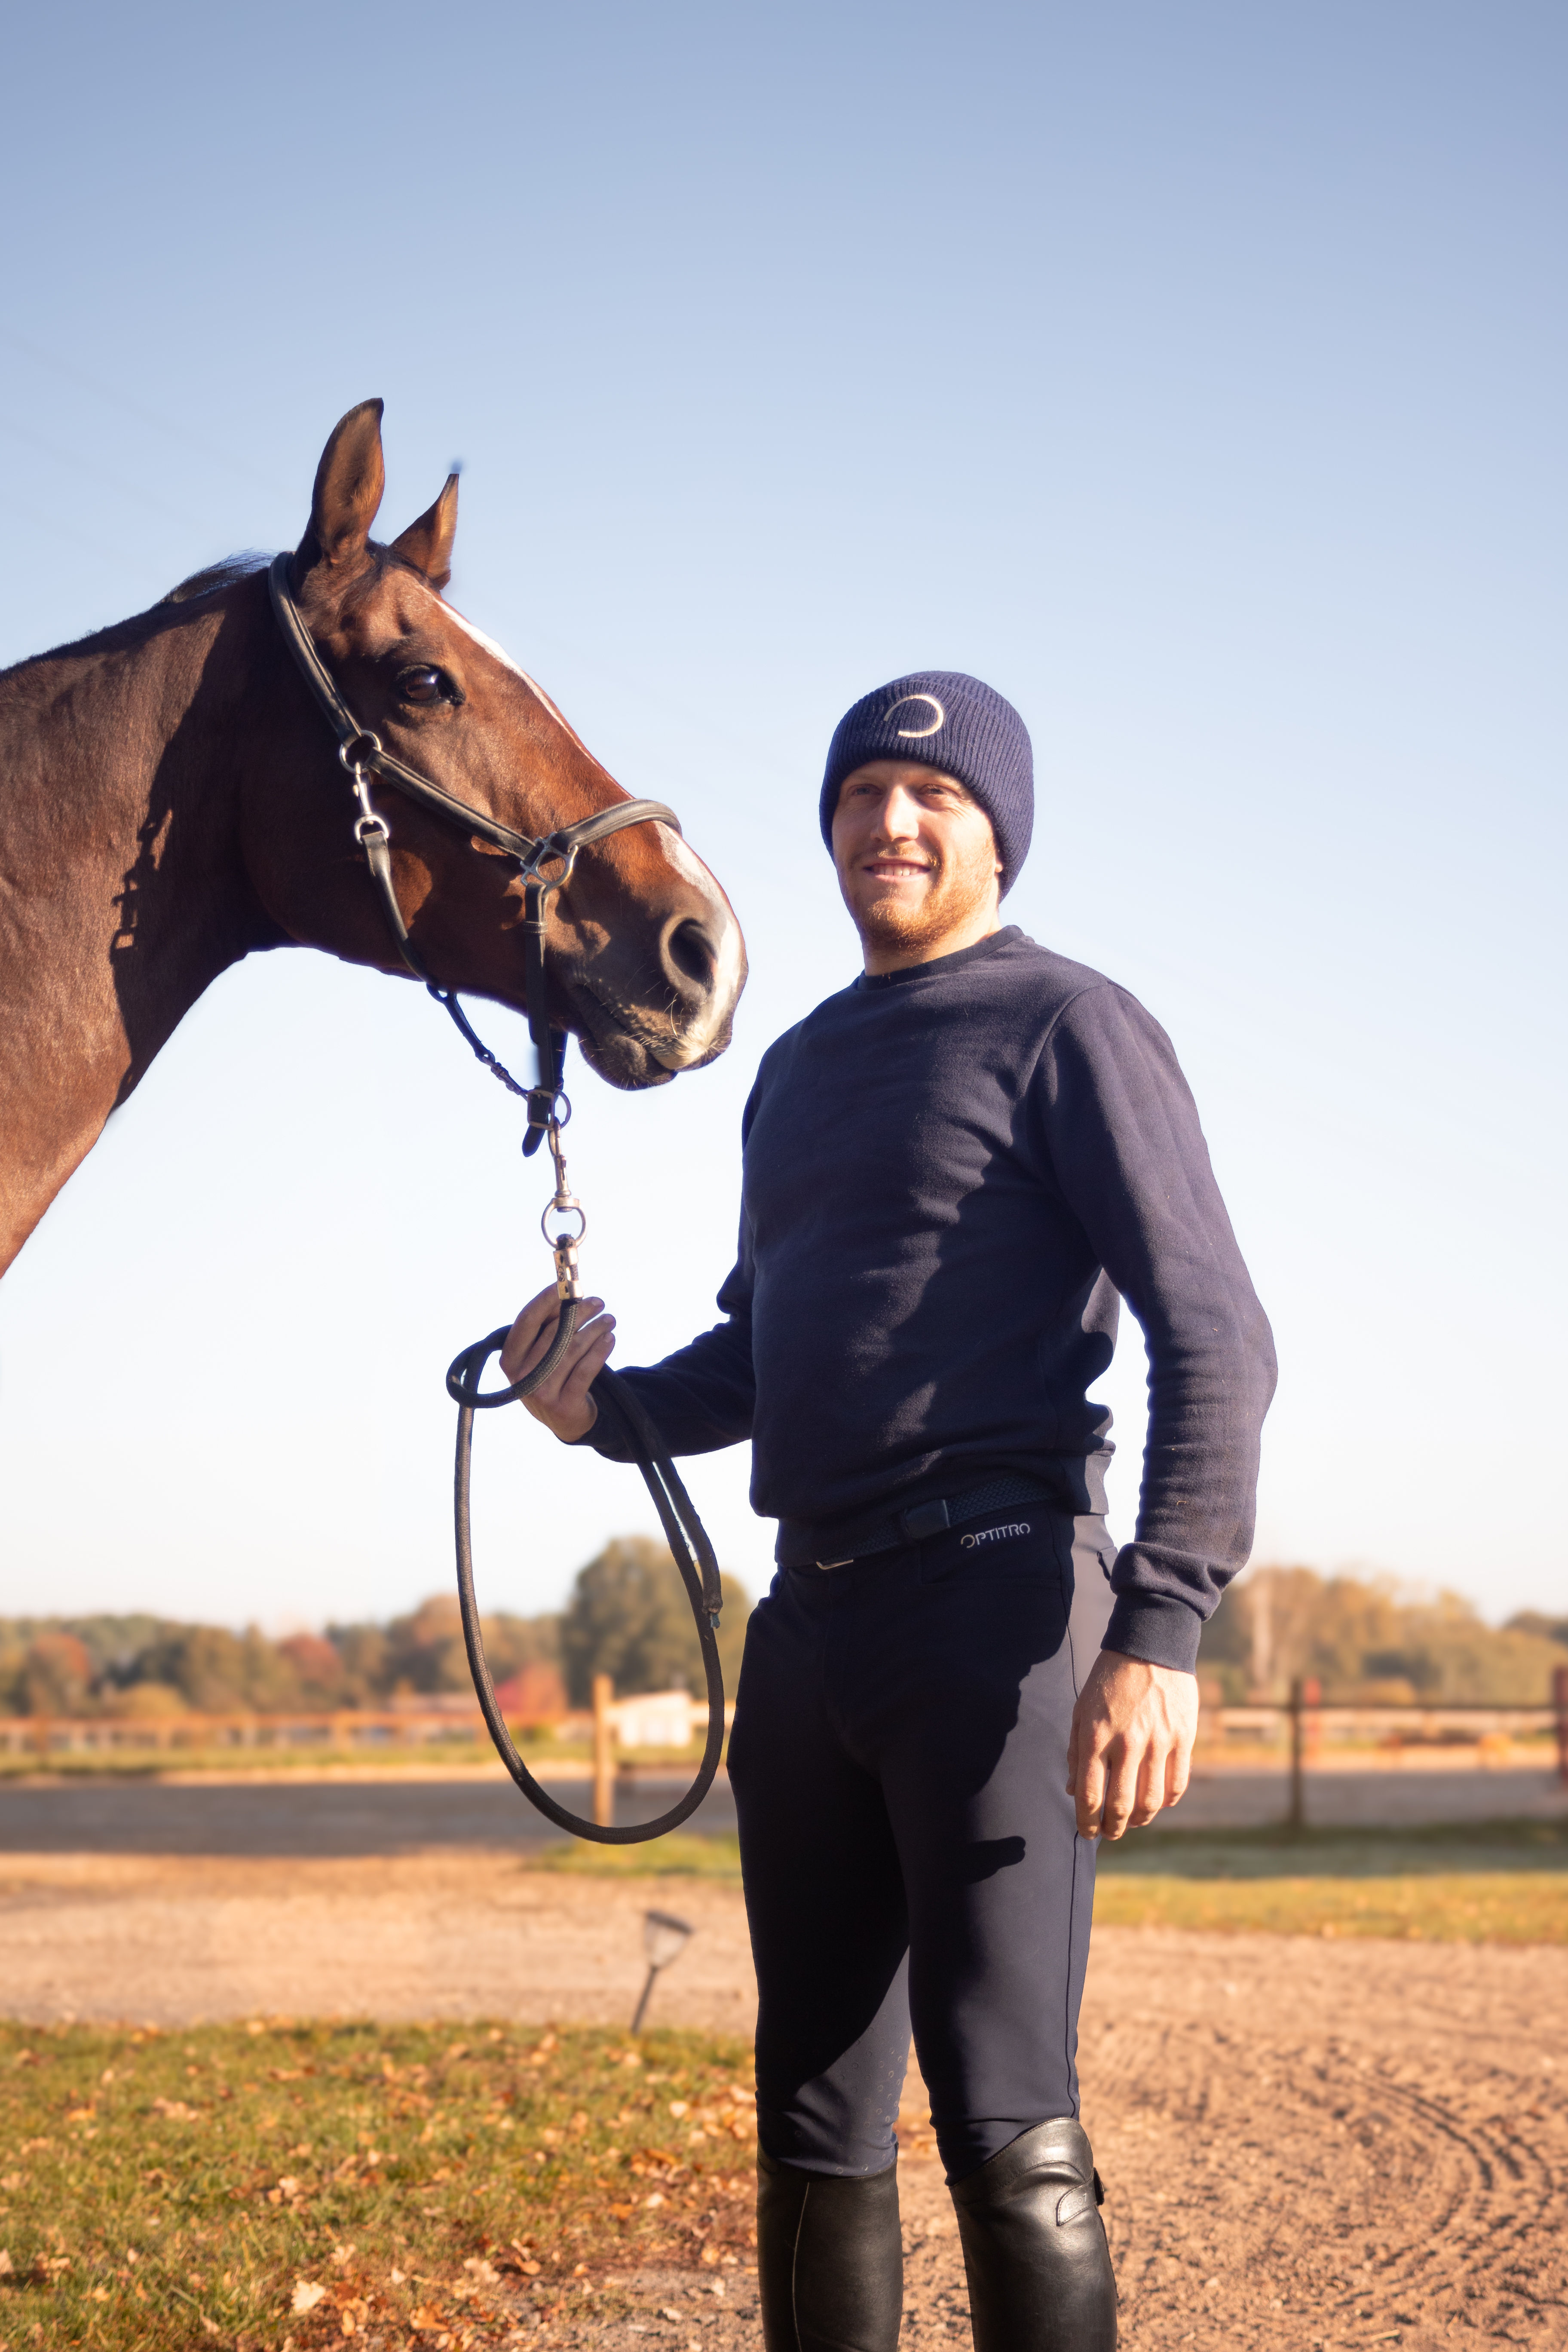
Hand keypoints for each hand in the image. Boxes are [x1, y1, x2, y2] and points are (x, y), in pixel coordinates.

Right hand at [499, 1284, 615, 1441]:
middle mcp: (522, 1377)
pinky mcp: (564, 1406)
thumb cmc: (552, 1376)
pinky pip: (586, 1370)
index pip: (527, 1321)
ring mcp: (541, 1394)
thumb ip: (545, 1328)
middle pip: (554, 1333)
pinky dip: (600, 1351)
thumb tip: (566, 1293)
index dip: (546, 1299)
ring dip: (594, 1329)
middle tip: (598, 1302)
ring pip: (572, 1350)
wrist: (565, 1420)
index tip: (567, 1286)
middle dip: (579, 1313)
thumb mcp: (539, 1355)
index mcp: (510, 1359)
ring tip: (608, 1320)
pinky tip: (610, 1339)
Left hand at [1066, 1651, 1197, 1839]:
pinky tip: (1157, 1802)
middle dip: (1112, 1828)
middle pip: (1120, 1805)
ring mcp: (1158, 1741)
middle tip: (1109, 1833)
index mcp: (1096, 1735)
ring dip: (1140, 1820)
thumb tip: (1073, 1791)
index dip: (1087, 1822)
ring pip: (1151, 1801)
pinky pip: (1177, 1783)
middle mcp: (1127, 1742)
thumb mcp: (1082, 1710)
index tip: (1087, 1832)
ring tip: (1132, 1822)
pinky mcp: (1183, 1738)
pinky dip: (1167, 1801)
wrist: (1149, 1645)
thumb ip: (1075, 1751)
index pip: (1090, 1795)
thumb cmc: (1109, 1680)